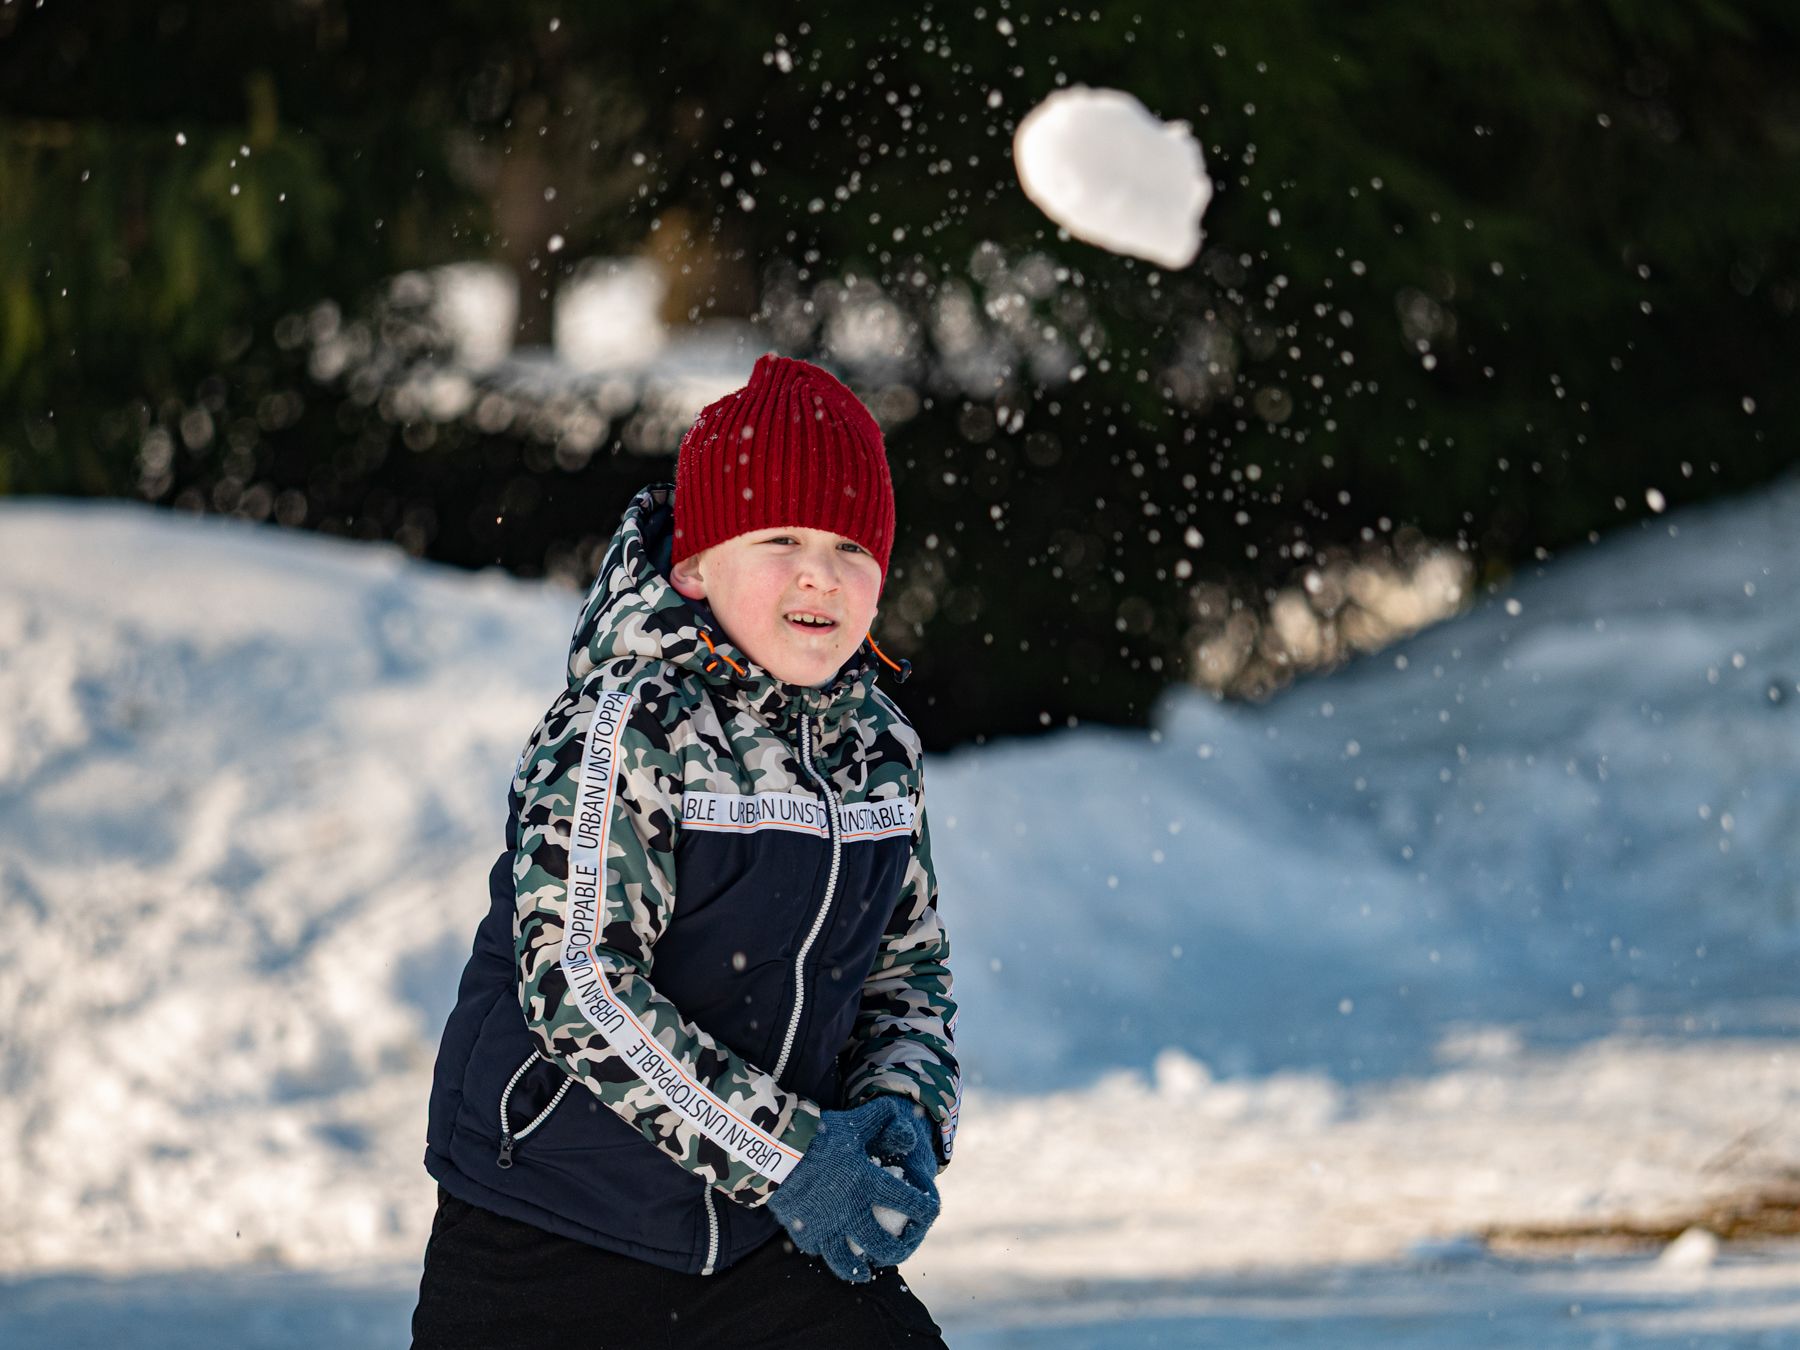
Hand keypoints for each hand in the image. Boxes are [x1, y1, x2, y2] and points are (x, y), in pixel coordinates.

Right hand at [766, 1096, 940, 1282]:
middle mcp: (851, 1211)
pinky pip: (820, 1252)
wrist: (776, 1149)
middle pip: (883, 1246)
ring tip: (865, 1271)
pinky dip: (829, 1253)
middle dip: (898, 1250)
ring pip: (849, 1263)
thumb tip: (911, 1137)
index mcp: (869, 1184)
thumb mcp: (857, 1121)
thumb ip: (886, 1120)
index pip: (911, 1204)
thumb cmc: (820, 1134)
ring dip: (860, 1269)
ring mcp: (826, 1227)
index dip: (926, 1210)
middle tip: (900, 1247)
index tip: (929, 1211)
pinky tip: (832, 1250)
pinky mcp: (804, 1233)